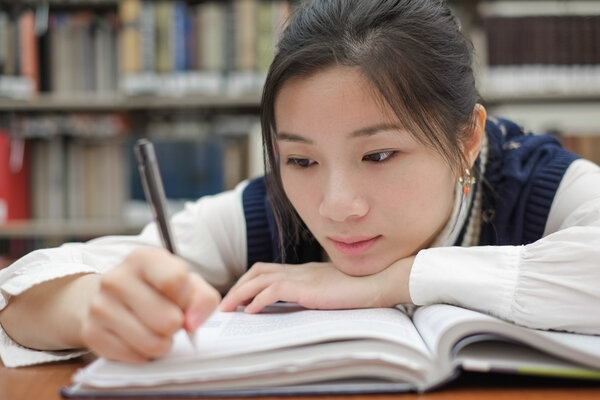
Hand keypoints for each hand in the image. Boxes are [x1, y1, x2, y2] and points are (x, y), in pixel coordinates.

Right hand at [80, 248, 220, 362]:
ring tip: (157, 331)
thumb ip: (202, 299)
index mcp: (142, 258)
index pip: (175, 281)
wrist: (112, 298)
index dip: (187, 299)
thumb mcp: (187, 283)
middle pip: (167, 319)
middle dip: (176, 326)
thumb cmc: (158, 290)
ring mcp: (100, 306)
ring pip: (152, 343)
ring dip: (163, 343)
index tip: (184, 302)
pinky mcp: (91, 333)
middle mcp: (116, 279)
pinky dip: (143, 354)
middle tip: (170, 320)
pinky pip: (134, 357)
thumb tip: (193, 323)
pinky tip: (139, 340)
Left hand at [219, 257, 413, 313]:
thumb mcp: (332, 290)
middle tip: (226, 304)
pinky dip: (258, 300)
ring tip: (228, 309)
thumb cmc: (360, 288)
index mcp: (305, 271)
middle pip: (258, 271)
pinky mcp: (307, 288)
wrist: (378, 282)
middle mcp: (300, 270)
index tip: (239, 296)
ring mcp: (303, 277)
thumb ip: (315, 292)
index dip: (250, 281)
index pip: (268, 269)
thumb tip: (303, 302)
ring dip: (240, 293)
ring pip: (260, 279)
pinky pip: (274, 291)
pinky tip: (251, 312)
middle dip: (238, 286)